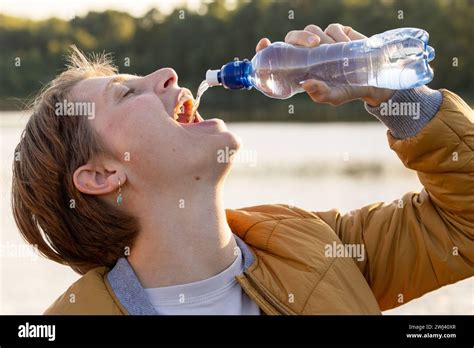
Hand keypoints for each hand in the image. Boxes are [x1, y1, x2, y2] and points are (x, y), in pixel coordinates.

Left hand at [256, 24, 393, 106]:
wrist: (373, 78)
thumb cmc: (347, 90)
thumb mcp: (334, 96)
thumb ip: (320, 93)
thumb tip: (306, 84)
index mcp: (299, 67)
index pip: (276, 54)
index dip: (265, 49)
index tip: (264, 44)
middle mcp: (307, 52)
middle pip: (293, 37)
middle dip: (300, 37)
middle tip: (314, 45)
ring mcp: (321, 41)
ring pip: (312, 30)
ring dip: (324, 40)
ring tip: (338, 54)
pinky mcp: (337, 32)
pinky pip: (333, 28)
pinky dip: (340, 36)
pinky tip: (348, 47)